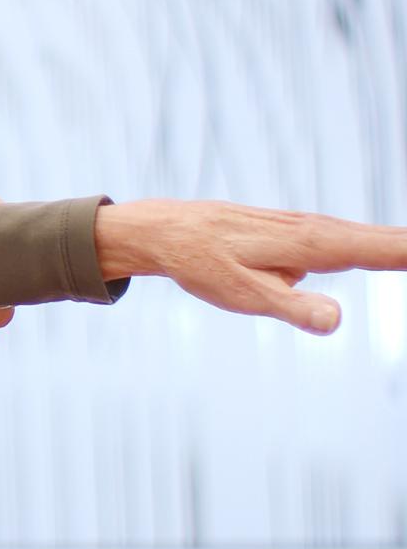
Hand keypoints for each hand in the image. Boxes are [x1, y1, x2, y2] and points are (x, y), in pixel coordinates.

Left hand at [96, 200, 406, 334]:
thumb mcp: (243, 294)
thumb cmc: (202, 263)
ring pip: (368, 237)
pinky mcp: (299, 233)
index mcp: (312, 244)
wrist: (166, 231)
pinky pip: (350, 238)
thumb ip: (292, 307)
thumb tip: (336, 320)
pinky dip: (382, 242)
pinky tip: (393, 248)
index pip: (381, 249)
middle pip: (384, 240)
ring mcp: (308, 228)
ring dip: (402, 243)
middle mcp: (317, 229)